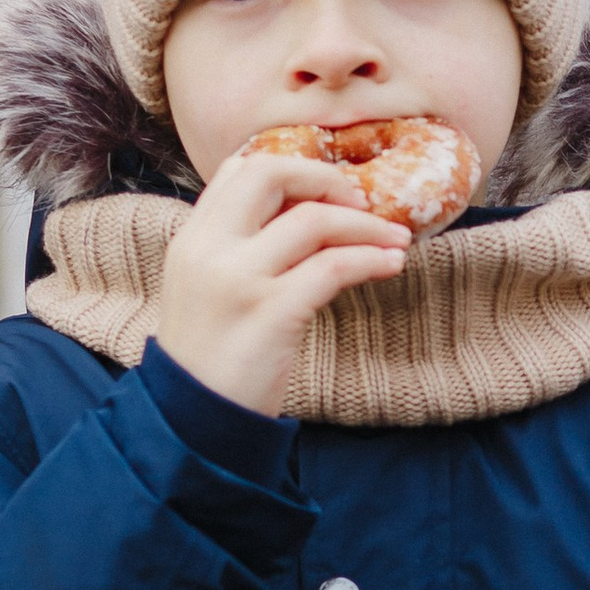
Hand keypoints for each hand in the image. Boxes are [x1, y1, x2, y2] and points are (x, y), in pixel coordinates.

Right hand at [151, 139, 409, 415]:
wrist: (192, 422)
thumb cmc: (212, 358)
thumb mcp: (208, 288)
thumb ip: (239, 249)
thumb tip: (306, 216)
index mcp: (192, 237)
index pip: (240, 168)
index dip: (293, 168)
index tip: (329, 190)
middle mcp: (208, 249)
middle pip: (272, 173)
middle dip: (327, 179)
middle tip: (363, 203)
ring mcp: (237, 279)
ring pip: (314, 219)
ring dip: (367, 226)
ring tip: (397, 241)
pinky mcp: (270, 312)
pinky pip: (333, 267)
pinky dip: (371, 260)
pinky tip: (390, 266)